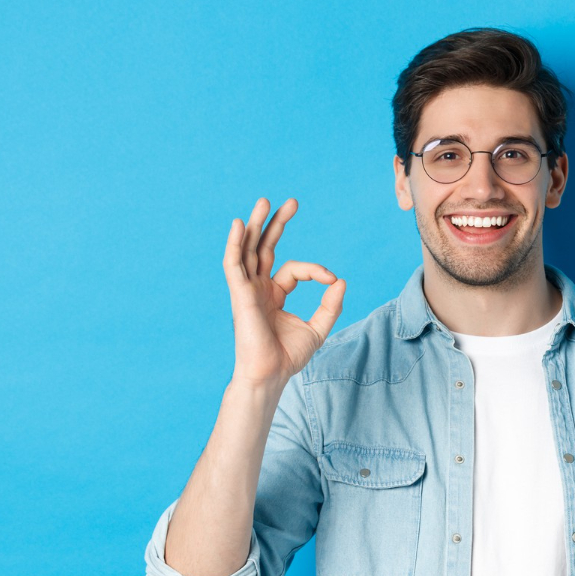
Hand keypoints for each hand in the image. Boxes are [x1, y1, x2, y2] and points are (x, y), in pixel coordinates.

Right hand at [222, 197, 346, 385]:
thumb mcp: (317, 328)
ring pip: (248, 249)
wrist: (270, 375)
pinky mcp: (239, 294)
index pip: (295, 269)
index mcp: (274, 294)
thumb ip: (330, 305)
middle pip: (265, 247)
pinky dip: (233, 244)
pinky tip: (237, 224)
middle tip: (292, 201)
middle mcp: (258, 288)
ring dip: (256, 225)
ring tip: (265, 201)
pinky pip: (233, 264)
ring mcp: (247, 289)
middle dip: (277, 224)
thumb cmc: (288, 357)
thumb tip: (341, 280)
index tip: (332, 280)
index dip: (316, 270)